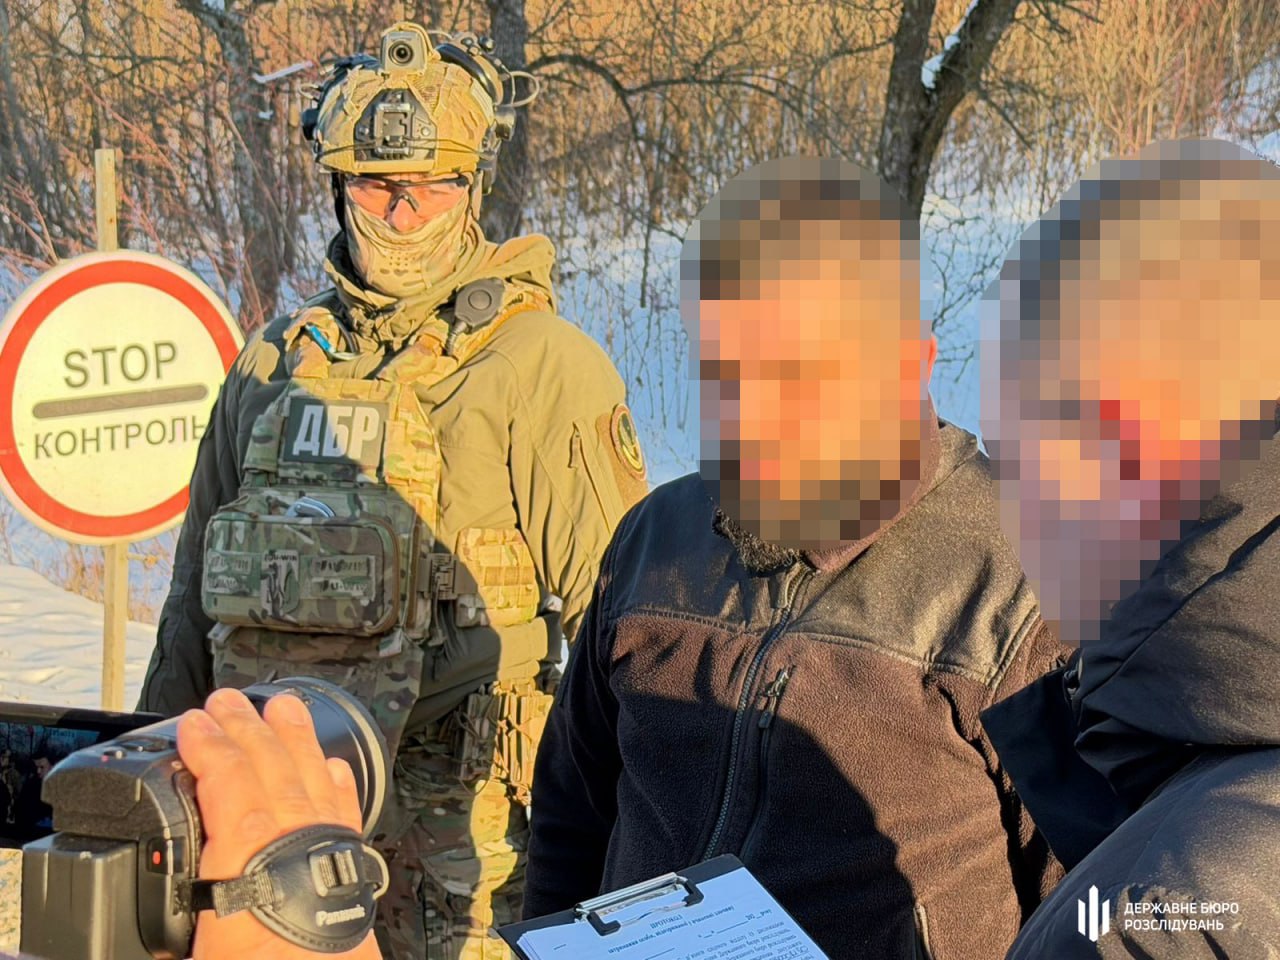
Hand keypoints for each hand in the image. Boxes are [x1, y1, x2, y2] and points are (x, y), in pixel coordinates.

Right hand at [176, 688, 381, 959]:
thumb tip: (95, 947)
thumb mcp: (192, 949)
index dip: (209, 742)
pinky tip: (335, 764)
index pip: (225, 774)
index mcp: (246, 848)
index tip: (194, 721)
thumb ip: (155, 933)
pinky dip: (337, 780)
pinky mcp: (350, 861)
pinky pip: (345, 806)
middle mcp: (290, 833)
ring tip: (282, 705)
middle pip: (268, 761)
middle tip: (227, 698)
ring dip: (293, 735)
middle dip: (246, 724)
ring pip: (310, 771)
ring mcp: (325, 841)